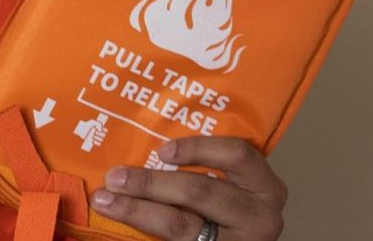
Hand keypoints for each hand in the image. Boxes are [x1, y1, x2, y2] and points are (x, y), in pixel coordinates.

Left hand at [90, 137, 286, 240]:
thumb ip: (201, 167)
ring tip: (106, 201)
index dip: (198, 148)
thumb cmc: (224, 207)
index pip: (237, 154)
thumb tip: (143, 140)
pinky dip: (144, 233)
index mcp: (265, 185)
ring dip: (138, 211)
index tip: (161, 150)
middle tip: (114, 176)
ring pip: (183, 225)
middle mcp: (261, 217)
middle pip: (201, 191)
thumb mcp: (226, 184)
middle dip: (150, 182)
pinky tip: (121, 226)